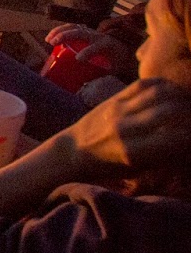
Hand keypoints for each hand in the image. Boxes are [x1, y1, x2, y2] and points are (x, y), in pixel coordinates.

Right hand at [46, 23, 130, 74]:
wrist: (124, 49)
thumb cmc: (116, 62)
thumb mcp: (112, 69)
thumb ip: (97, 76)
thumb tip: (80, 86)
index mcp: (107, 44)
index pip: (97, 46)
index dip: (88, 51)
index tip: (78, 59)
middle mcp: (98, 36)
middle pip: (80, 33)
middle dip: (65, 36)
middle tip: (53, 44)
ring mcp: (91, 32)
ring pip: (74, 27)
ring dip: (59, 31)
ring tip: (48, 40)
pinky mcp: (85, 31)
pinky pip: (72, 27)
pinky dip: (60, 30)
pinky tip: (51, 35)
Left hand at [53, 78, 190, 180]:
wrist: (74, 151)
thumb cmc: (111, 166)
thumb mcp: (139, 168)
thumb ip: (164, 153)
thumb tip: (188, 138)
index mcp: (133, 152)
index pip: (176, 138)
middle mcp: (126, 129)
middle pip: (170, 111)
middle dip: (190, 111)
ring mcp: (118, 111)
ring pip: (158, 93)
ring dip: (180, 94)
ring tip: (188, 101)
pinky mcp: (112, 99)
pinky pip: (142, 85)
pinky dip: (162, 84)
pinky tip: (172, 90)